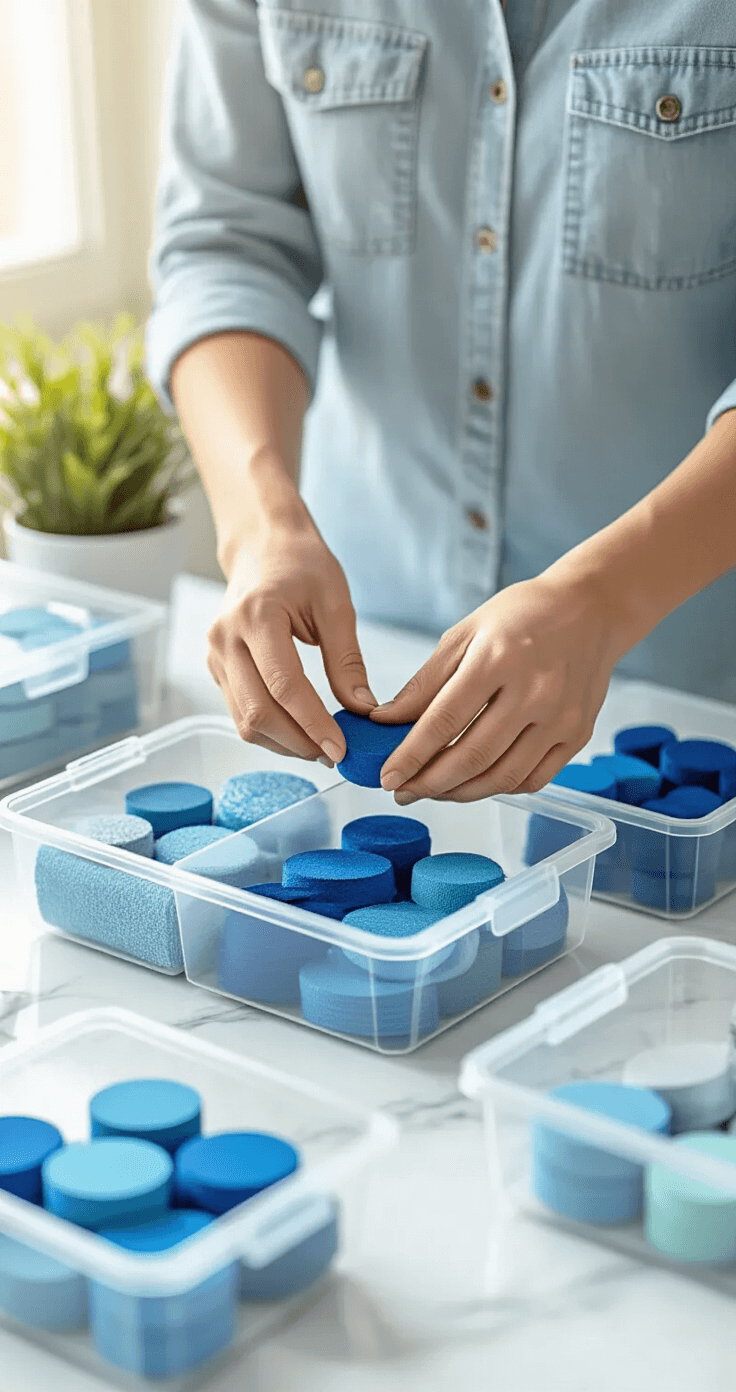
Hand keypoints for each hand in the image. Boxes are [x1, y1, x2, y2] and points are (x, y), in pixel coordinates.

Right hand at [207, 520, 375, 762]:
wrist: (263, 545)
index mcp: (257, 617)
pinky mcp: (215, 666)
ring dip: (283, 742)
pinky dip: (270, 729)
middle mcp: (226, 638)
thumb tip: (363, 709)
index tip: (340, 749)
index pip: (285, 688)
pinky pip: (239, 710)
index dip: (313, 725)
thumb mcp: (336, 605)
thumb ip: (347, 661)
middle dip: (298, 742)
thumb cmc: (302, 565)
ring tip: (320, 745)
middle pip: (258, 712)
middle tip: (334, 754)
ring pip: (244, 720)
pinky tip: (299, 730)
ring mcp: (215, 654)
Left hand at [372, 573, 622, 802]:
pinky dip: (499, 788)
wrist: (590, 610)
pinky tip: (476, 783)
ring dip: (461, 793)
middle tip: (402, 791)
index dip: (411, 755)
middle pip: (473, 756)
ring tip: (434, 791)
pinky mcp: (578, 735)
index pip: (445, 721)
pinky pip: (533, 779)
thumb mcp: (465, 633)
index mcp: (498, 659)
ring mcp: (561, 718)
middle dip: (430, 783)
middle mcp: (534, 692)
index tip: (388, 776)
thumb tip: (387, 721)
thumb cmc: (523, 615)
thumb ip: (425, 682)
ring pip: (503, 777)